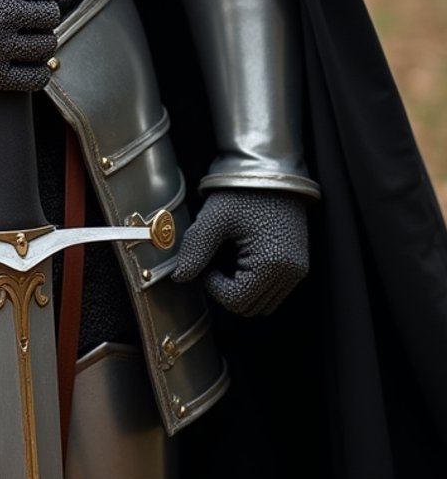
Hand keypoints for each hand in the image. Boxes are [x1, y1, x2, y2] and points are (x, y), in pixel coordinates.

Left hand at [171, 188, 308, 315]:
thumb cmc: (243, 191)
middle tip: (216, 260)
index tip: (207, 263)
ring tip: (231, 257)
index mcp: (271, 264)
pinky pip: (274, 290)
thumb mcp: (214, 219)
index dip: (214, 287)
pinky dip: (256, 283)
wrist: (271, 171)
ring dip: (243, 289)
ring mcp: (297, 270)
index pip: (237, 301)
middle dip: (228, 289)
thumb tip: (180, 278)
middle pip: (250, 307)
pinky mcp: (298, 265)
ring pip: (263, 303)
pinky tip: (244, 256)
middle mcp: (290, 273)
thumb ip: (195, 251)